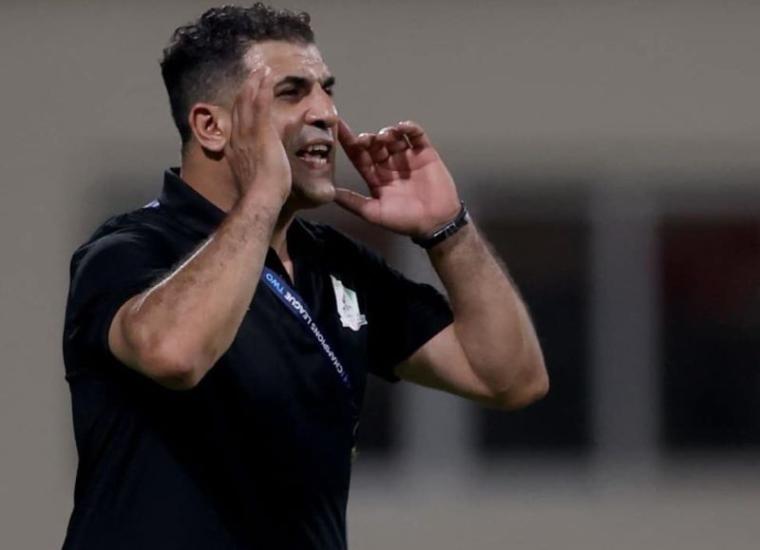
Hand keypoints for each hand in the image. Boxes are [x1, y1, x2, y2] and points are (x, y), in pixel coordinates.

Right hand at [225, 67, 290, 204]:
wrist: (260, 199)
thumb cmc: (262, 196)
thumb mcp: (256, 178)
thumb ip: (259, 168)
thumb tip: (265, 167)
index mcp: (235, 150)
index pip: (236, 122)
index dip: (241, 107)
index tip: (246, 96)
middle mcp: (238, 138)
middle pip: (239, 108)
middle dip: (246, 90)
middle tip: (253, 75)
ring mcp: (247, 134)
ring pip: (248, 101)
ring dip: (255, 83)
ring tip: (261, 70)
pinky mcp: (260, 132)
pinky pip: (260, 104)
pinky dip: (263, 88)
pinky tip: (267, 76)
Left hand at [335, 119, 460, 236]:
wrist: (436, 222)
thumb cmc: (405, 221)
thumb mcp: (374, 213)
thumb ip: (353, 202)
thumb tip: (329, 194)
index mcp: (376, 177)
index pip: (359, 157)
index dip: (349, 143)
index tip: (338, 128)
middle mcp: (389, 165)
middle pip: (375, 145)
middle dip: (368, 139)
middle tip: (364, 140)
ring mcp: (408, 157)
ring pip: (393, 137)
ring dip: (386, 133)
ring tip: (384, 138)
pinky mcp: (425, 153)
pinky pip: (416, 136)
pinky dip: (409, 128)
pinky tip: (402, 128)